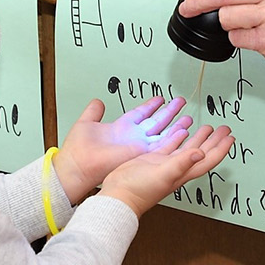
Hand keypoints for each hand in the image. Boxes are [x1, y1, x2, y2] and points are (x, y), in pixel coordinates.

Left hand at [52, 96, 192, 201]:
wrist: (77, 166)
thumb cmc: (78, 150)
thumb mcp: (86, 122)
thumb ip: (94, 111)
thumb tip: (97, 101)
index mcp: (120, 128)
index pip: (140, 113)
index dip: (150, 105)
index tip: (160, 98)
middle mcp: (131, 137)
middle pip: (155, 121)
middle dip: (169, 112)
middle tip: (180, 102)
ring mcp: (137, 145)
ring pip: (161, 133)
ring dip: (174, 125)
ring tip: (187, 117)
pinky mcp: (139, 154)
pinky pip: (160, 144)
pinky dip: (172, 138)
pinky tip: (182, 131)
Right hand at [99, 124, 234, 215]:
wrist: (118, 196)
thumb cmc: (139, 191)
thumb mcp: (163, 175)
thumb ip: (181, 163)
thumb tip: (200, 154)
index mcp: (183, 172)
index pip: (208, 159)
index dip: (220, 148)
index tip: (230, 137)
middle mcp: (177, 168)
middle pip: (201, 152)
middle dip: (214, 140)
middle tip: (224, 128)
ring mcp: (165, 164)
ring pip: (187, 148)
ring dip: (198, 138)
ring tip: (207, 127)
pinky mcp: (152, 160)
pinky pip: (170, 146)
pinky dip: (177, 138)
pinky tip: (181, 131)